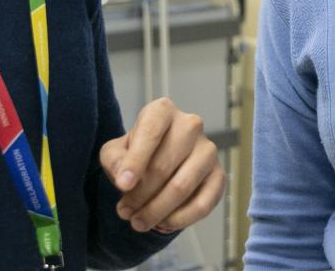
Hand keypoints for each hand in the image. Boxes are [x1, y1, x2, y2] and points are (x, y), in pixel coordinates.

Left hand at [99, 97, 224, 233]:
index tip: (123, 186)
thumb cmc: (137, 153)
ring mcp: (208, 149)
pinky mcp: (219, 174)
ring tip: (139, 222)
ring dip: (157, 210)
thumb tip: (126, 179)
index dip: (136, 161)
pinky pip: (203, 203)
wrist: (161, 158)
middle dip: (140, 195)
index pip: (150, 133)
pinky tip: (163, 224)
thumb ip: (115, 160)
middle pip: (163, 165)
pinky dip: (181, 219)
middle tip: (125, 213)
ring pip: (182, 186)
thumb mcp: (115, 151)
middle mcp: (190, 125)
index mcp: (162, 111)